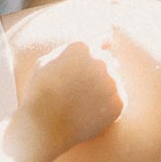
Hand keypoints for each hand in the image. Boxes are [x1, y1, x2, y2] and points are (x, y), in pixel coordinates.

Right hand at [22, 38, 125, 154]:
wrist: (45, 124)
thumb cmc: (41, 92)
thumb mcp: (47, 61)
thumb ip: (69, 50)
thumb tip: (85, 47)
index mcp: (82, 46)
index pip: (101, 36)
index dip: (101, 42)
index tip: (102, 48)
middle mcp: (101, 60)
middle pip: (107, 61)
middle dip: (97, 71)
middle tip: (79, 89)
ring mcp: (112, 81)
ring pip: (112, 81)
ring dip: (102, 89)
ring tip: (81, 103)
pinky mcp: (119, 102)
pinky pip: (117, 100)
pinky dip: (107, 106)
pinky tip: (89, 112)